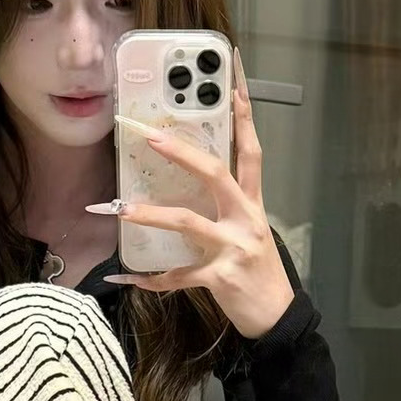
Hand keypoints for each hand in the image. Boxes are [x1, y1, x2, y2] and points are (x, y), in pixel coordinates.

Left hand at [94, 54, 296, 340]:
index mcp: (253, 204)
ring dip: (152, 214)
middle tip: (151, 137)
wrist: (278, 319)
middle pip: (217, 174)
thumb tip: (187, 187)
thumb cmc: (259, 272)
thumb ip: (224, 208)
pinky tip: (126, 278)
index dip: (243, 115)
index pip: (250, 150)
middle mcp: (246, 219)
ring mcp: (233, 248)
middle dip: (183, 153)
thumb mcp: (248, 232)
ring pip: (188, 222)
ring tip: (122, 208)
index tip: (232, 81)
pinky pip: (178, 276)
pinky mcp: (220, 278)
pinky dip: (150, 280)